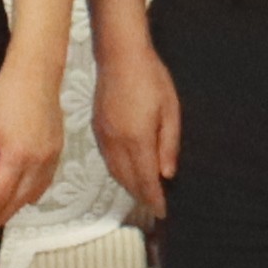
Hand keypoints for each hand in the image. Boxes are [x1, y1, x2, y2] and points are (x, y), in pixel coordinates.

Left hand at [0, 54, 56, 233]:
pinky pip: (46, 181)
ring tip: (3, 212)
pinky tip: (24, 195)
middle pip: (19, 199)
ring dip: (19, 206)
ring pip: (35, 193)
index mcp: (16, 156)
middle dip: (3, 214)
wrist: (36, 74)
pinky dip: (34, 193)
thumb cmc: (6, 94)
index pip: (1, 195)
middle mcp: (37, 161)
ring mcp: (51, 156)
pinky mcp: (58, 150)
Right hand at [86, 34, 178, 223]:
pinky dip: (118, 172)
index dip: (154, 198)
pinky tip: (127, 172)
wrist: (120, 55)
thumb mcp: (170, 110)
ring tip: (142, 194)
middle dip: (141, 196)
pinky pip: (108, 160)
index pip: (146, 179)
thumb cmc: (151, 78)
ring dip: (128, 186)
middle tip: (153, 207)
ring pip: (115, 172)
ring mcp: (104, 136)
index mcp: (137, 138)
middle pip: (128, 180)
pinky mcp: (97, 128)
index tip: (162, 212)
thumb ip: (168, 145)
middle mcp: (117, 142)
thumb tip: (167, 174)